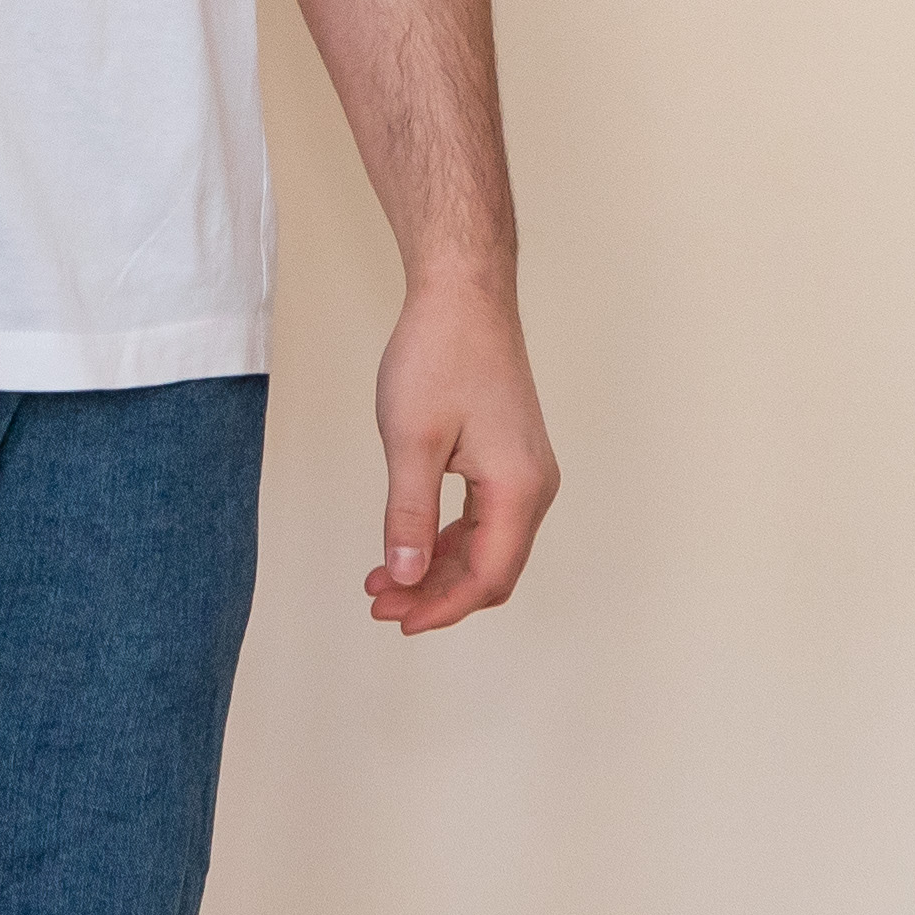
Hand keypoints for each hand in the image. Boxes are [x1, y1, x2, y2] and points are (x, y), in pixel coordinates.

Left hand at [366, 269, 558, 634]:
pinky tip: (409, 544)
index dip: (441, 607)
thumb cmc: (439, 355)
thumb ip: (408, 515)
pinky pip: (485, 518)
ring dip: (438, 568)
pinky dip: (447, 539)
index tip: (395, 619)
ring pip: (487, 546)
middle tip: (380, 603)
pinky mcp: (511, 456)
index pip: (487, 577)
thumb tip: (405, 576)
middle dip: (436, 593)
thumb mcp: (411, 441)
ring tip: (384, 579)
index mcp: (519, 489)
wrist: (463, 295)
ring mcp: (526, 471)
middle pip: (491, 569)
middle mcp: (534, 486)